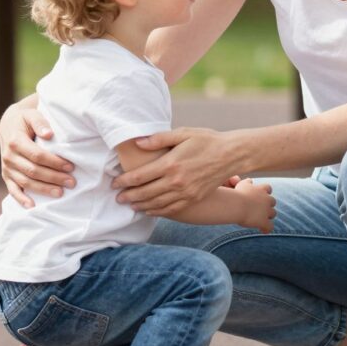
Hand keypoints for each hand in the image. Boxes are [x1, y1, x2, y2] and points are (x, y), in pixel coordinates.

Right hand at [0, 100, 74, 207]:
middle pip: (33, 171)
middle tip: (72, 182)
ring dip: (43, 189)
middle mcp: (9, 156)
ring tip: (61, 193)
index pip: (37, 155)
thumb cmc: (25, 120)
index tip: (70, 166)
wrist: (9, 125)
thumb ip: (40, 122)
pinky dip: (21, 199)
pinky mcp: (7, 175)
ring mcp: (7, 168)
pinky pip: (13, 189)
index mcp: (15, 141)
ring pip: (25, 182)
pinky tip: (32, 206)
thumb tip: (49, 134)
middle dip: (54, 178)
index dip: (54, 162)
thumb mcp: (32, 114)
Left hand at [113, 127, 236, 217]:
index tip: (114, 183)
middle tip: (117, 198)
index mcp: (171, 163)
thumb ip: (159, 138)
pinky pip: (171, 209)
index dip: (124, 181)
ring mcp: (185, 192)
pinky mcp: (193, 198)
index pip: (139, 176)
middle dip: (128, 196)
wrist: (232, 155)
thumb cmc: (207, 140)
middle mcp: (176, 181)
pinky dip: (157, 211)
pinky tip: (149, 210)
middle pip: (145, 193)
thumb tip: (138, 143)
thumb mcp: (183, 133)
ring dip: (140, 205)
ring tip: (130, 205)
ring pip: (156, 204)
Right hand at [234, 178, 275, 232]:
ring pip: (273, 213)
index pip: (268, 188)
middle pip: (272, 201)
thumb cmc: (237, 194)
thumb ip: (247, 182)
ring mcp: (267, 211)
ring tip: (261, 219)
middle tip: (261, 208)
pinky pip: (269, 227)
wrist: (237, 205)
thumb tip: (250, 180)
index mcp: (261, 189)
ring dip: (268, 216)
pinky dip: (266, 228)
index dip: (265, 192)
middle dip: (267, 205)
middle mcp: (267, 199)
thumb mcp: (242, 184)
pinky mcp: (264, 222)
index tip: (260, 195)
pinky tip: (263, 230)